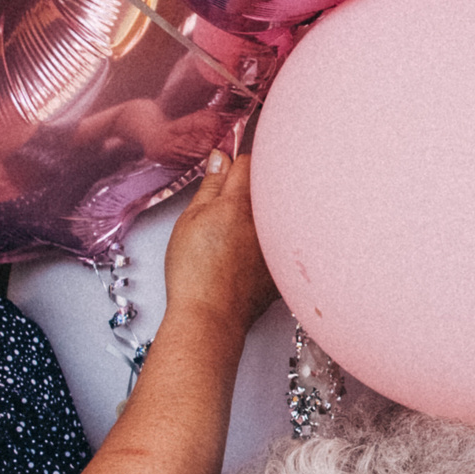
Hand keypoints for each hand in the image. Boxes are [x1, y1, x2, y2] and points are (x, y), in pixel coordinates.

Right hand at [164, 150, 274, 329]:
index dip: (233, 167)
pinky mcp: (285, 263)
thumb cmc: (194, 271)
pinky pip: (280, 242)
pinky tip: (247, 258)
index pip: (247, 162)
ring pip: (276, 214)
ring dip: (261, 216)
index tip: (224, 177)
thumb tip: (220, 158)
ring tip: (235, 238)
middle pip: (265, 187)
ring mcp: (280, 241)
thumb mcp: (190, 220)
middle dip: (249, 191)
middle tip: (226, 212)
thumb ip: (211, 186)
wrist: (211, 315)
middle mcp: (267, 217)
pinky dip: (269, 243)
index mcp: (241, 201)